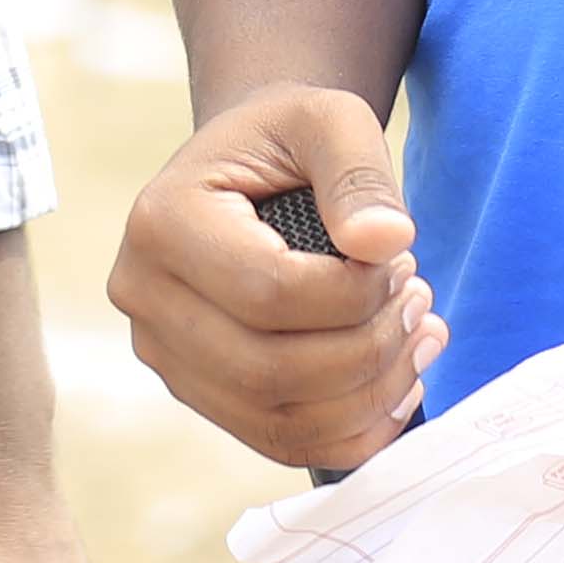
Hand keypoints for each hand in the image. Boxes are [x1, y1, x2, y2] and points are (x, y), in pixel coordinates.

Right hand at [103, 84, 443, 469]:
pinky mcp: (197, 392)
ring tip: (418, 338)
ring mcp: (163, 353)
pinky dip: (352, 432)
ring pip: (276, 418)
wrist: (251, 172)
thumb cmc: (288, 141)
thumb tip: (385, 241)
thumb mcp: (330, 120)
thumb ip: (358, 172)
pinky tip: (397, 383)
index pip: (268, 293)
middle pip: (268, 369)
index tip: (402, 258)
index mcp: (162, 222)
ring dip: (370, 394)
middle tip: (420, 301)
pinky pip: (280, 441)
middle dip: (369, 348)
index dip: (356, 293)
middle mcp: (143, 296)